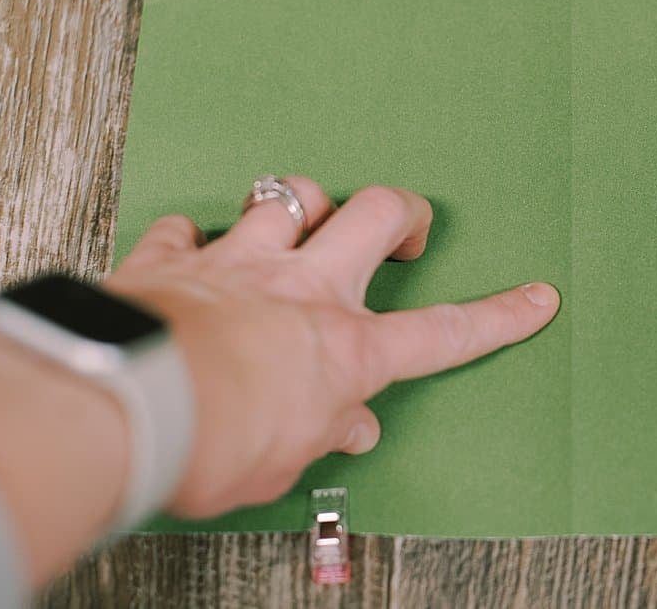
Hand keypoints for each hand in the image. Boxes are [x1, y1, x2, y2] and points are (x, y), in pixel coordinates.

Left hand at [106, 180, 559, 517]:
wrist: (123, 407)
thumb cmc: (206, 444)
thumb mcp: (281, 461)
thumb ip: (320, 434)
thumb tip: (346, 428)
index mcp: (345, 349)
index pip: (445, 332)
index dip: (499, 316)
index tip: (534, 298)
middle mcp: (303, 288)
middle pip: (377, 213)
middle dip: (404, 212)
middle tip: (404, 228)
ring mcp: (240, 262)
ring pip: (291, 195)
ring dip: (303, 204)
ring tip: (302, 221)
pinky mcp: (175, 258)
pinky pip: (189, 227)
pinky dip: (193, 235)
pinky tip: (190, 250)